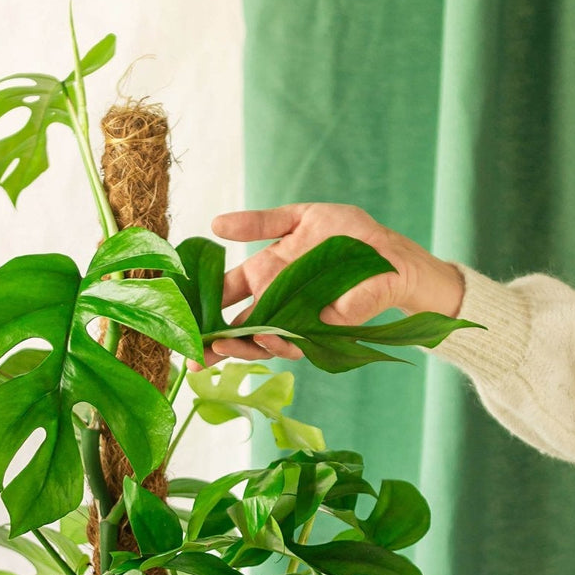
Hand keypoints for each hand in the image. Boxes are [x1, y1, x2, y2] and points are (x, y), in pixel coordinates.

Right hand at [203, 203, 464, 364]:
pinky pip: (293, 344)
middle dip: (214, 343)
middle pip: (235, 326)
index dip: (201, 307)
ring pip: (259, 341)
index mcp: (266, 272)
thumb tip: (216, 224)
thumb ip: (261, 222)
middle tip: (197, 356)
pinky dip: (277, 344)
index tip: (181, 317)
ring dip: (241, 346)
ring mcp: (296, 320)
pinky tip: (266, 339)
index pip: (224, 293)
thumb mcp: (302, 218)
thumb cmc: (352, 235)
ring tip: (224, 345)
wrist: (393, 259)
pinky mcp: (319, 333)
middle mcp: (276, 300)